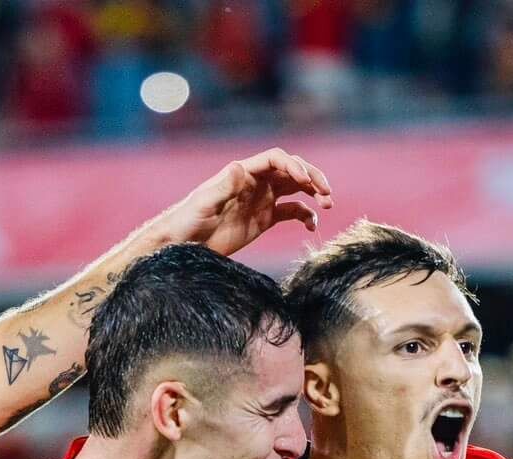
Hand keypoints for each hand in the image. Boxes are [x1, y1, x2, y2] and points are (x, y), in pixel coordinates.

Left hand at [152, 149, 334, 257]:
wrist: (185, 244)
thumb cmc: (189, 220)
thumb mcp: (205, 203)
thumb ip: (223, 186)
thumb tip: (239, 167)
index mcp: (244, 173)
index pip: (276, 159)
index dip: (293, 166)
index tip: (305, 182)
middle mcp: (257, 183)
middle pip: (292, 171)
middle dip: (312, 177)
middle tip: (327, 193)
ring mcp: (263, 200)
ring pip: (297, 189)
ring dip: (314, 193)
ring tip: (328, 205)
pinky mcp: (265, 219)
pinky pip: (292, 212)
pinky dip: (306, 216)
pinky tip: (311, 226)